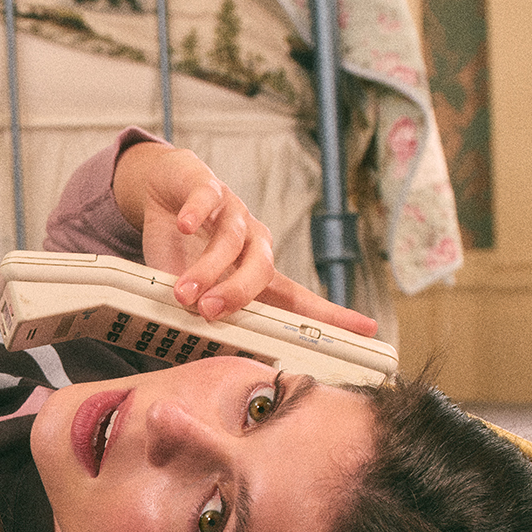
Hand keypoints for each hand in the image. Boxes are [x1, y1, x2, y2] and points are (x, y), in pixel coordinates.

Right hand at [115, 141, 378, 335]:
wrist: (164, 190)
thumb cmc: (182, 247)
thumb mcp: (193, 285)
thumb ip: (198, 311)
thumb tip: (197, 346)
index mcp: (256, 270)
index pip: (296, 298)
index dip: (330, 313)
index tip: (367, 329)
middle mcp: (253, 241)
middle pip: (261, 269)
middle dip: (237, 293)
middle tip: (210, 312)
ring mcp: (232, 213)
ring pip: (230, 241)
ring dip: (207, 268)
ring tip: (183, 292)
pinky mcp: (205, 186)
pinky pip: (207, 199)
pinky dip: (196, 214)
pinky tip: (185, 227)